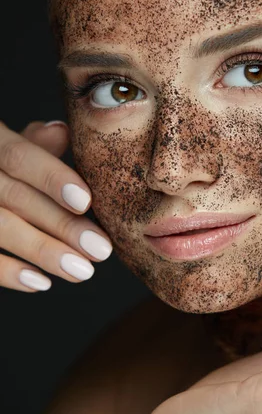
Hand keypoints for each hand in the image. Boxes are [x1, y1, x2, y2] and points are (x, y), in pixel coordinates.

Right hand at [0, 120, 112, 290]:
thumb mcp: (10, 144)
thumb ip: (34, 145)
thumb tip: (59, 131)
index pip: (18, 156)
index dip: (51, 178)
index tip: (86, 201)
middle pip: (15, 197)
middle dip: (61, 224)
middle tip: (100, 249)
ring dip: (42, 251)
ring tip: (81, 270)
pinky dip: (7, 272)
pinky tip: (41, 282)